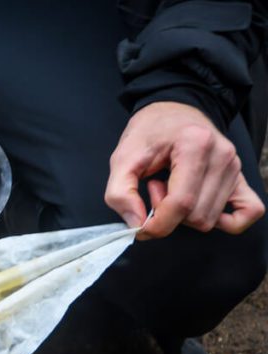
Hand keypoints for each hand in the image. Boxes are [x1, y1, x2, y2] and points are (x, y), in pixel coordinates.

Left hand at [104, 101, 264, 239]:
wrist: (172, 112)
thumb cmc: (149, 133)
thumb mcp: (122, 159)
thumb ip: (120, 193)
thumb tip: (137, 225)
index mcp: (194, 145)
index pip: (181, 204)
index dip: (157, 224)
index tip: (140, 226)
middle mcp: (222, 156)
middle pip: (197, 217)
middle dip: (168, 215)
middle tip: (156, 189)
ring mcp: (235, 167)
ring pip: (210, 219)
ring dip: (185, 215)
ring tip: (172, 187)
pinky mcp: (241, 177)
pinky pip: (249, 212)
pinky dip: (226, 221)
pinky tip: (199, 208)